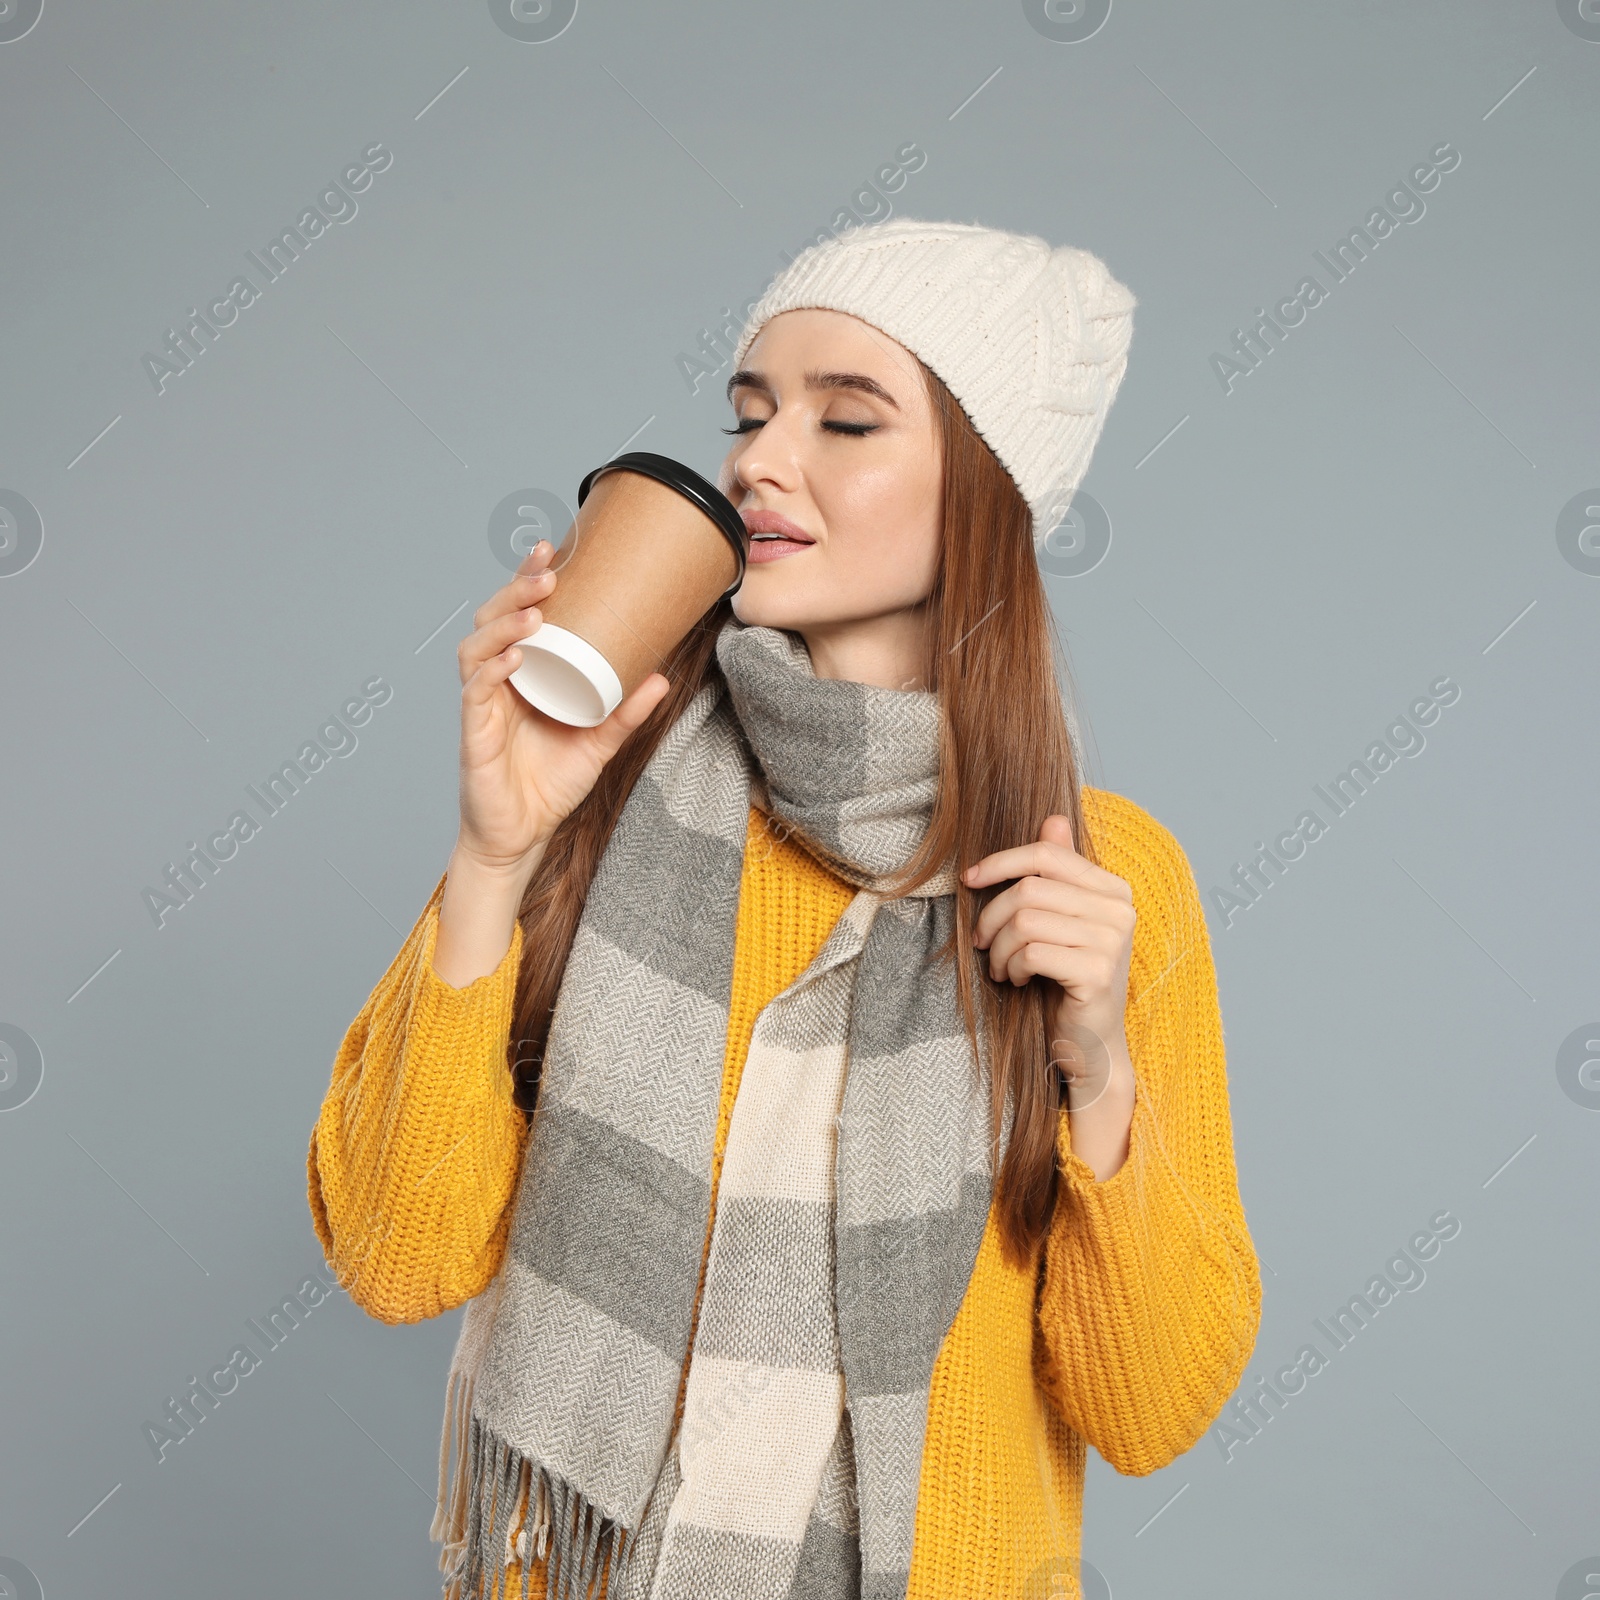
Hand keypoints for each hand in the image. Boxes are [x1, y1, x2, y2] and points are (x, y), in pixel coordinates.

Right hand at [455, 539, 670, 875]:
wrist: (523, 838)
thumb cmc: (549, 788)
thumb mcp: (599, 744)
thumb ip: (625, 712)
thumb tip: (662, 677)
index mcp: (522, 677)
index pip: (517, 616)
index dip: (527, 582)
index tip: (551, 550)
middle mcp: (496, 684)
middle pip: (492, 620)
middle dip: (515, 590)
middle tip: (546, 569)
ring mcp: (482, 707)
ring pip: (477, 648)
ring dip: (504, 623)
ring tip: (536, 610)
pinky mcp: (474, 735)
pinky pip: (476, 693)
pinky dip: (493, 669)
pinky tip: (515, 656)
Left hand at [964, 813, 1136, 1111]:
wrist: (1090, 1042)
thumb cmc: (1068, 977)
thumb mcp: (1060, 920)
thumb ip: (1059, 872)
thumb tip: (1052, 818)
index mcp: (1112, 889)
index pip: (1047, 854)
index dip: (1001, 861)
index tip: (969, 879)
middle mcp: (1119, 910)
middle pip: (1030, 889)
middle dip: (992, 916)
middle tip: (981, 942)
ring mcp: (1112, 942)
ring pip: (1025, 921)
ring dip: (999, 948)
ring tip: (1000, 965)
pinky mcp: (1096, 973)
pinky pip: (1031, 953)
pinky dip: (1010, 967)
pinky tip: (1015, 980)